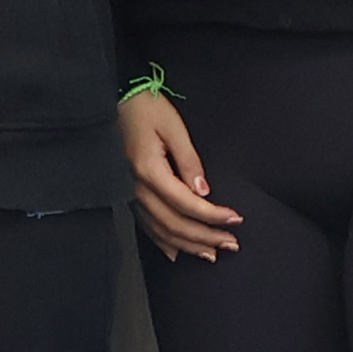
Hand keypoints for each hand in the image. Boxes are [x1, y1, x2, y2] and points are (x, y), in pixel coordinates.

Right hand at [123, 91, 242, 260]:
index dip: (213, 215)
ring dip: (187, 245)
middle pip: (174, 223)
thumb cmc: (146, 108)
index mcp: (149, 170)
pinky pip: (145, 225)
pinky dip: (162, 242)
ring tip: (211, 254)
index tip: (235, 219)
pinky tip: (175, 253)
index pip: (187, 203)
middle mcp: (136, 187)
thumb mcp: (174, 128)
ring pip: (160, 230)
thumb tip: (204, 192)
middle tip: (231, 244)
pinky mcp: (127, 192)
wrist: (116, 98)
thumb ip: (189, 162)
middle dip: (205, 237)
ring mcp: (129, 192)